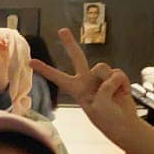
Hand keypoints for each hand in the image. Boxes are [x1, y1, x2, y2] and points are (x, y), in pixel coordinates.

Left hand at [31, 29, 153, 153]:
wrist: (123, 124)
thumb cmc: (107, 118)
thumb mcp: (97, 105)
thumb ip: (103, 86)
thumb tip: (112, 75)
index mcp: (75, 89)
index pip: (57, 77)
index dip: (45, 69)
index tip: (30, 61)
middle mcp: (87, 80)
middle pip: (77, 57)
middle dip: (70, 43)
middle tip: (61, 30)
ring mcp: (101, 78)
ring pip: (102, 67)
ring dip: (109, 81)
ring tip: (112, 96)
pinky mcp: (116, 77)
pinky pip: (118, 73)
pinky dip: (121, 84)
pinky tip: (122, 94)